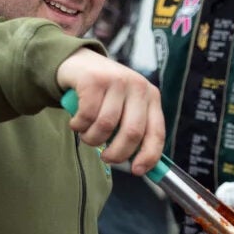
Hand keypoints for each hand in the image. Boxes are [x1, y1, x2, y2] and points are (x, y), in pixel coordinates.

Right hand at [55, 49, 164, 174]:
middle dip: (117, 153)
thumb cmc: (104, 93)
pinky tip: (76, 122)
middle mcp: (137, 86)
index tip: (137, 171)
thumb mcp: (125, 107)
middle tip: (106, 158)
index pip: (156, 132)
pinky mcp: (93, 80)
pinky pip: (86, 116)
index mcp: (151, 96)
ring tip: (88, 134)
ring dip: (92, 139)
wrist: (78, 63)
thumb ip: (134, 130)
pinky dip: (78, 126)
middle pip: (132, 133)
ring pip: (105, 126)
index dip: (148, 156)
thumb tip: (141, 166)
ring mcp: (115, 80)